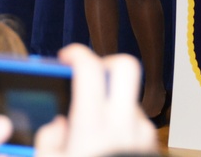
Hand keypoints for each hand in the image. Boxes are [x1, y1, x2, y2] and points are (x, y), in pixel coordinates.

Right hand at [34, 44, 157, 156]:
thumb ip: (48, 139)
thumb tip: (59, 124)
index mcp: (92, 126)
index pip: (90, 68)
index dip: (76, 54)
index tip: (66, 58)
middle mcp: (123, 126)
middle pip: (126, 68)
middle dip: (106, 63)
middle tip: (88, 76)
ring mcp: (143, 138)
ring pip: (132, 101)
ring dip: (114, 103)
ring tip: (95, 126)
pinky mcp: (153, 152)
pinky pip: (139, 127)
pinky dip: (124, 128)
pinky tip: (109, 147)